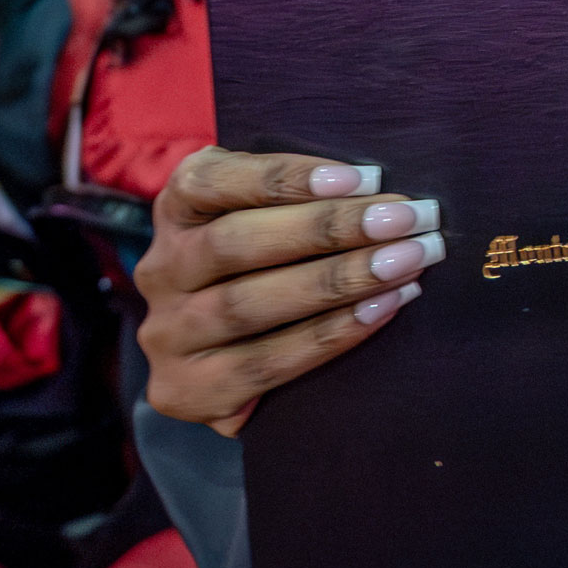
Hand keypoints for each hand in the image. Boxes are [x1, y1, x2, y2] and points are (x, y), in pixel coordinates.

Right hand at [137, 150, 442, 436]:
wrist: (226, 360)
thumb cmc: (270, 262)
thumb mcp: (268, 214)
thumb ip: (301, 197)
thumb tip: (379, 186)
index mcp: (176, 209)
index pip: (212, 180)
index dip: (285, 177)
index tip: (363, 177)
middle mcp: (159, 269)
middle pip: (235, 242)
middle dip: (329, 229)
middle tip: (407, 218)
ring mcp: (166, 333)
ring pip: (247, 304)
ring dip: (338, 281)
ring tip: (408, 261)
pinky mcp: (183, 391)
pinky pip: (262, 363)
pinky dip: (329, 335)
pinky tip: (383, 309)